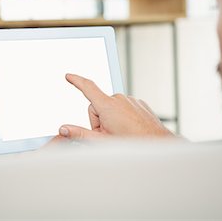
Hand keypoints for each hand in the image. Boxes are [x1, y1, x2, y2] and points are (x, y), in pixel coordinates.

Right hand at [58, 73, 174, 139]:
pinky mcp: (139, 103)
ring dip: (112, 119)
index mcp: (108, 106)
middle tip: (108, 134)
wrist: (157, 144)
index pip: (88, 87)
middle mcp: (119, 99)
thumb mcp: (101, 141)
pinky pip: (124, 108)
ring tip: (122, 133)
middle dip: (99, 120)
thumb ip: (79, 133)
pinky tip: (130, 128)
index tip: (69, 76)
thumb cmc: (132, 144)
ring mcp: (131, 100)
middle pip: (98, 105)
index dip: (76, 81)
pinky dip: (123, 117)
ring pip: (111, 108)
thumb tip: (63, 128)